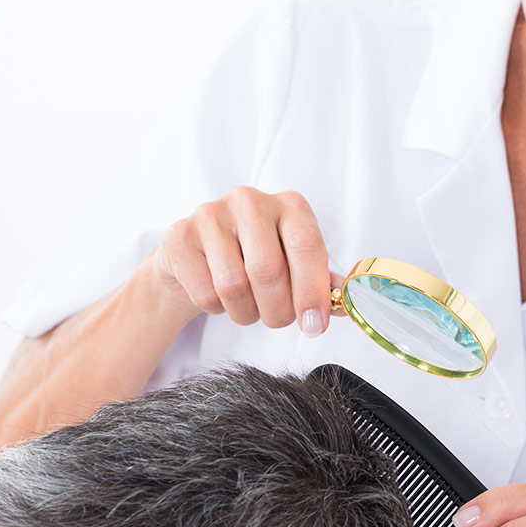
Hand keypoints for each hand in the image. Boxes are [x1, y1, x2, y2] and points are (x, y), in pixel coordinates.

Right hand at [151, 187, 338, 335]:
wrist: (198, 257)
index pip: (306, 247)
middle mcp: (251, 201)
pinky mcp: (180, 235)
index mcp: (290, 206)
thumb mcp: (295, 266)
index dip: (311, 292)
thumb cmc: (255, 259)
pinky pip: (204, 293)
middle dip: (277, 310)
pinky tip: (219, 294)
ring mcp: (211, 214)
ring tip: (249, 306)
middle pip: (267, 270)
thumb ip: (321, 284)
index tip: (313, 325)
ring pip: (234, 285)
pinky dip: (216, 308)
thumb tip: (345, 304)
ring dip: (246, 312)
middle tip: (278, 319)